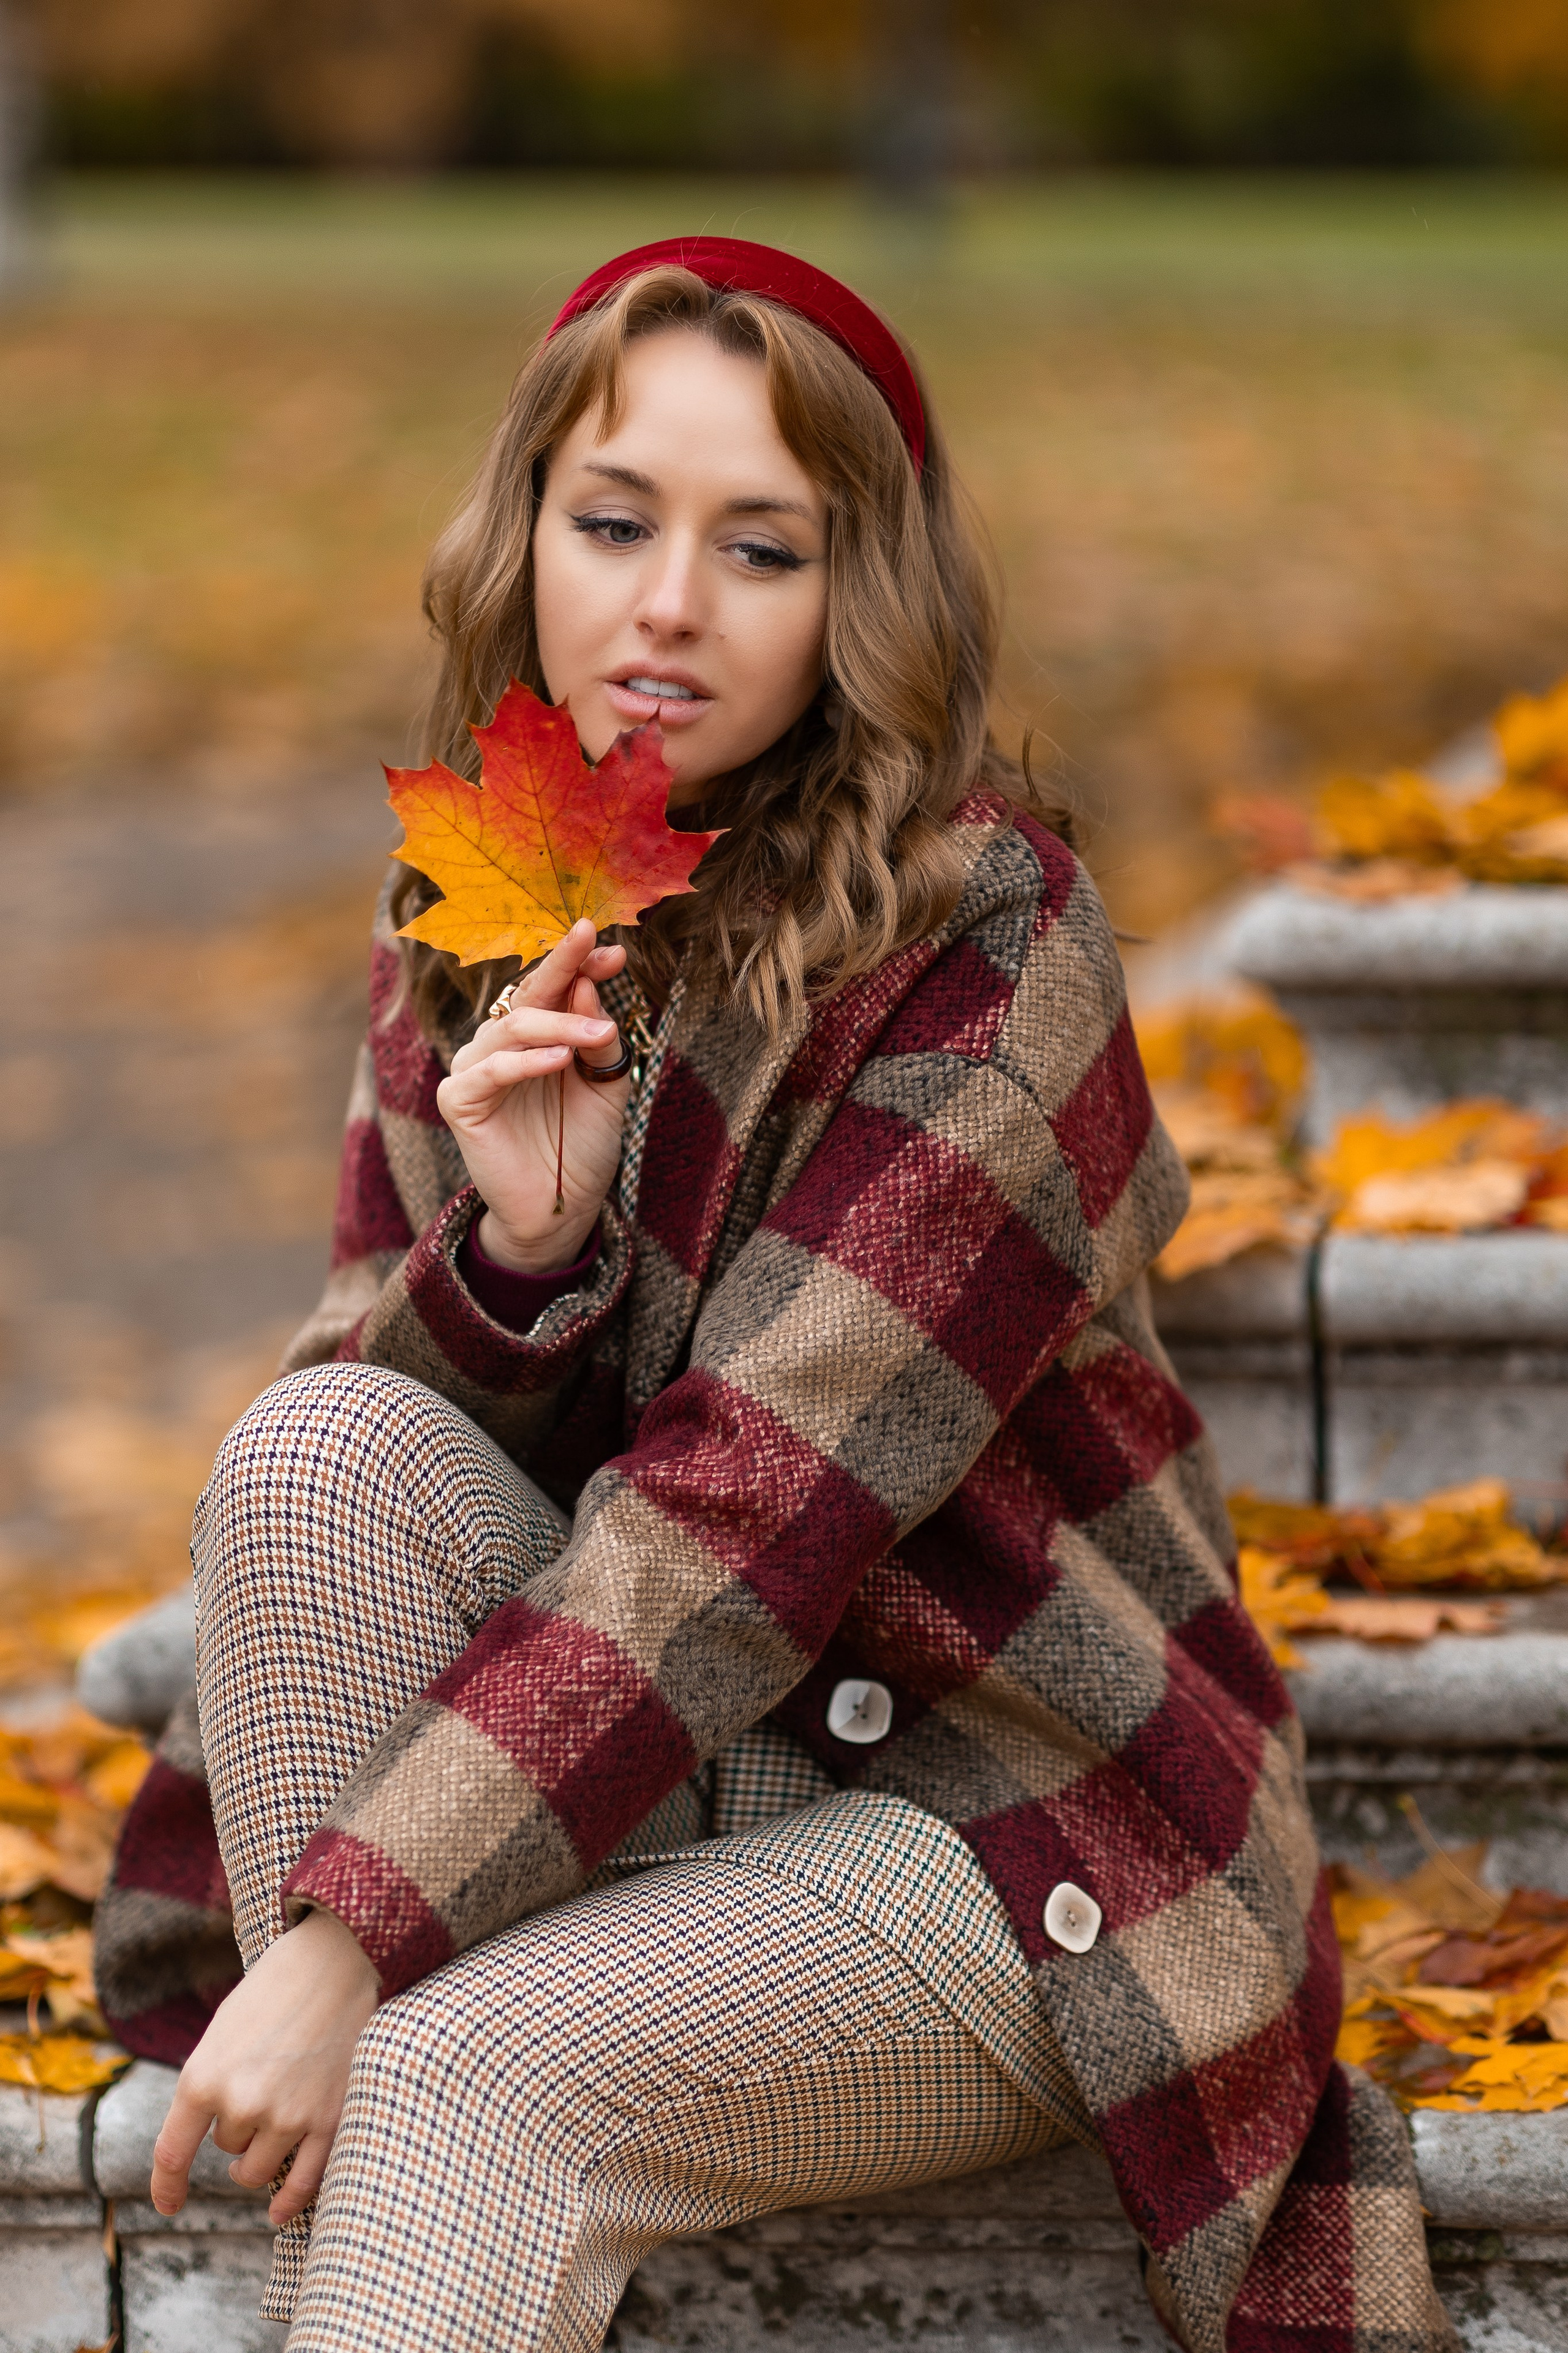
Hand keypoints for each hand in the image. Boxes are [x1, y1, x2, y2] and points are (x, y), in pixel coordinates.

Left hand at [150, 1908, 378, 2226]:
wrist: (337, 1959)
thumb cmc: (275, 1989)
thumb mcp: (223, 2032)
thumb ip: (210, 2084)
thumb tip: (208, 2135)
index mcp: (203, 2078)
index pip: (172, 2154)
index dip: (166, 2187)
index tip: (169, 2205)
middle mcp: (241, 2105)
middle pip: (228, 2147)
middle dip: (238, 2126)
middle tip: (263, 2084)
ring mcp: (287, 2117)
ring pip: (257, 2169)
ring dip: (260, 2155)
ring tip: (272, 2128)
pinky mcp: (329, 2120)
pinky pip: (302, 2183)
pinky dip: (288, 2202)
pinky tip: (278, 2212)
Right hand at [438, 919, 632, 1274]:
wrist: (559, 1209)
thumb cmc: (580, 1146)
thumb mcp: (606, 1088)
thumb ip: (600, 1043)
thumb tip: (589, 987)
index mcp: (536, 1033)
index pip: (554, 986)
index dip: (580, 964)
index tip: (616, 952)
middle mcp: (501, 1042)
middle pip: (529, 993)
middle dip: (564, 968)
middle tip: (596, 951)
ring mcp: (476, 1068)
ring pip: (513, 1028)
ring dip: (559, 1025)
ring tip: (597, 1034)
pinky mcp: (460, 1100)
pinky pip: (490, 1071)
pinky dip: (525, 1062)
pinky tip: (559, 1060)